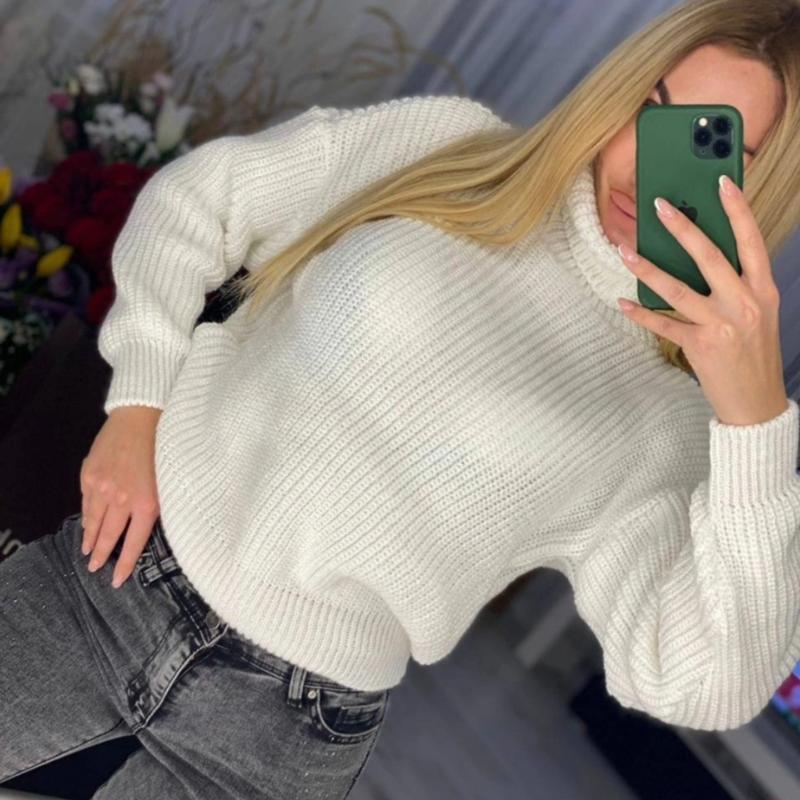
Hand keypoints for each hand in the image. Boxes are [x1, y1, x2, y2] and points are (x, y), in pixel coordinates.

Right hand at [80, 405, 161, 586]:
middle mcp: (121, 499)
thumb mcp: (171, 480)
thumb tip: (154, 525)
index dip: (124, 564)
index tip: (116, 581)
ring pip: (93, 520)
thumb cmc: (165, 447)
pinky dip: (86, 514)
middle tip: (93, 569)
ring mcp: (102, 486)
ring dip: (90, 537)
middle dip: (101, 555)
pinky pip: (86, 500)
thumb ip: (160, 504)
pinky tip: (87, 521)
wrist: (141, 416)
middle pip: (108, 535)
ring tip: (87, 550)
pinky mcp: (89, 473)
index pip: (134, 543)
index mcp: (146, 503)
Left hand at [615, 175, 787, 425]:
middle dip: (682, 227)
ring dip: (646, 268)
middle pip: (709, 256)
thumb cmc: (754, 353)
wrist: (756, 401)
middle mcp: (743, 302)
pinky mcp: (699, 345)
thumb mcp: (757, 313)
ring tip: (624, 251)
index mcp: (762, 289)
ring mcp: (720, 324)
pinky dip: (640, 314)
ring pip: (677, 288)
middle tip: (659, 206)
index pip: (751, 241)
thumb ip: (737, 285)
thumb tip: (702, 256)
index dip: (737, 210)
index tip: (722, 183)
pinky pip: (662, 324)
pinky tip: (623, 303)